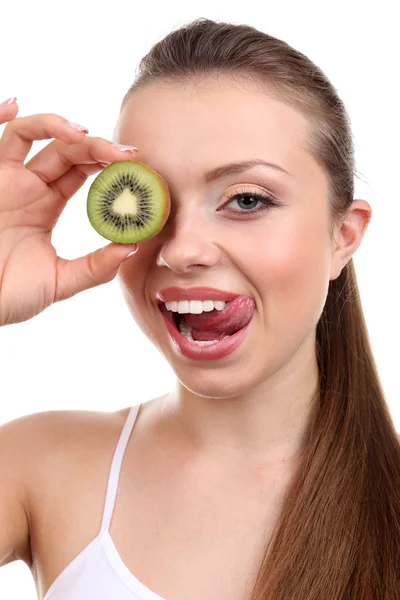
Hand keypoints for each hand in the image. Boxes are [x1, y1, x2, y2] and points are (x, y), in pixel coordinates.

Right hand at [0, 100, 138, 325]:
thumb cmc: (10, 295)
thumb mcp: (60, 282)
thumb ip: (94, 268)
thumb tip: (131, 248)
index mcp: (47, 205)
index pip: (82, 171)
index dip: (109, 165)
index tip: (138, 168)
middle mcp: (28, 186)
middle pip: (65, 150)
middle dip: (97, 146)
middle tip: (128, 155)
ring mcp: (5, 179)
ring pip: (31, 134)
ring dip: (59, 126)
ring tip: (85, 135)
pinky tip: (14, 104)